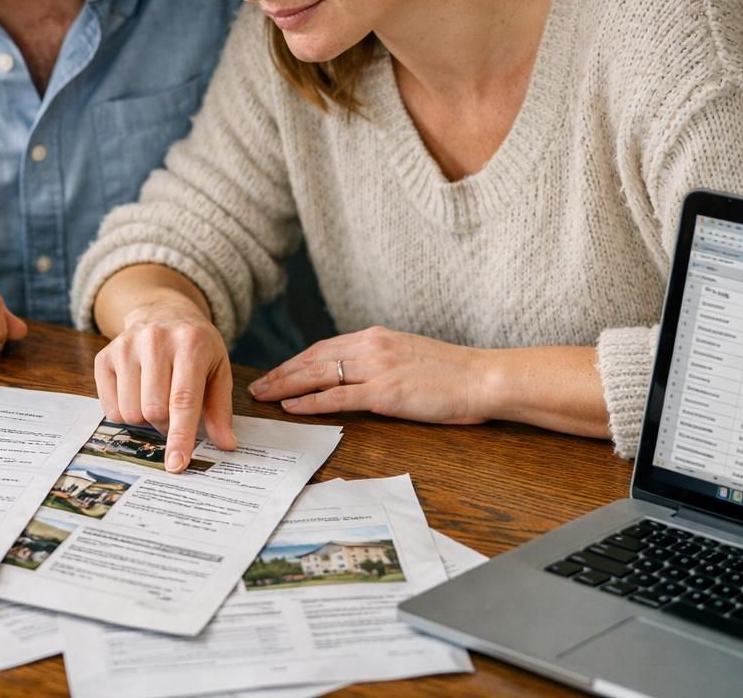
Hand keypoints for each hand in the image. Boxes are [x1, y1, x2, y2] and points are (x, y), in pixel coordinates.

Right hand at [93, 298, 237, 471]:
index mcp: (190, 344)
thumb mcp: (218, 369)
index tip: (176, 464)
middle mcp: (155, 341)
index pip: (183, 400)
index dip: (180, 436)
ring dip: (144, 420)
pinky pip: (109, 407)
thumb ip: (220, 409)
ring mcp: (126, 346)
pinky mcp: (104, 356)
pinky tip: (136, 395)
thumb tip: (226, 444)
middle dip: (165, 426)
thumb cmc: (195, 346)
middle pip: (153, 410)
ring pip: (130, 411)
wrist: (163, 311)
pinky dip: (124, 414)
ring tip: (156, 401)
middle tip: (173, 416)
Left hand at [249, 326, 488, 423]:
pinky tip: (292, 407)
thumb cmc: (452, 373)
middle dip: (282, 373)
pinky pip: (338, 397)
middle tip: (258, 387)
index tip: (277, 373)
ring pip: (318, 375)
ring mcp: (377, 368)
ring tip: (264, 396)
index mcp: (376, 337)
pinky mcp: (386, 392)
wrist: (483, 377)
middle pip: (313, 359)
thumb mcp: (409, 355)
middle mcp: (371, 347)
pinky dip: (311, 402)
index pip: (323, 348)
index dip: (295, 362)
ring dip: (286, 386)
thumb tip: (357, 374)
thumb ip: (381, 360)